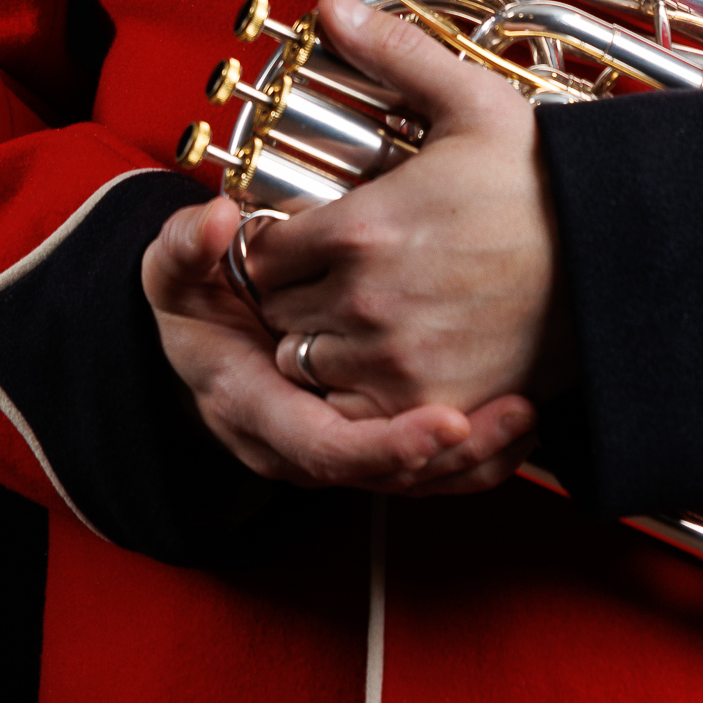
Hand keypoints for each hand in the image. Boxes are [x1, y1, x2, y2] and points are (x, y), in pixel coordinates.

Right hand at [142, 188, 536, 493]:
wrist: (198, 330)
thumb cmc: (192, 297)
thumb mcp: (173, 266)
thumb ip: (186, 245)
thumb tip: (213, 221)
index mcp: (250, 407)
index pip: (325, 447)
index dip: (387, 444)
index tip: (446, 421)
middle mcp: (295, 444)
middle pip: (382, 475)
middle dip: (452, 456)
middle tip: (514, 415)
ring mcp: (334, 446)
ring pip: (411, 481)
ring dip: (476, 458)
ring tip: (529, 414)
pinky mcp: (365, 438)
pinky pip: (424, 467)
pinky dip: (475, 454)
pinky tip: (522, 419)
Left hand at [240, 0, 575, 425]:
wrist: (618, 255)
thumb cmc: (546, 182)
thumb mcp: (472, 102)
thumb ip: (391, 53)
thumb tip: (332, 3)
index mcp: (360, 227)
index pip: (261, 253)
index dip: (272, 246)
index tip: (297, 240)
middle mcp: (365, 300)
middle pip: (275, 313)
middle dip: (289, 295)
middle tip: (323, 279)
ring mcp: (397, 360)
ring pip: (307, 365)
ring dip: (317, 345)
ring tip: (354, 319)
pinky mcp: (431, 405)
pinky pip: (354, 415)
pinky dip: (355, 396)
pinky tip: (382, 361)